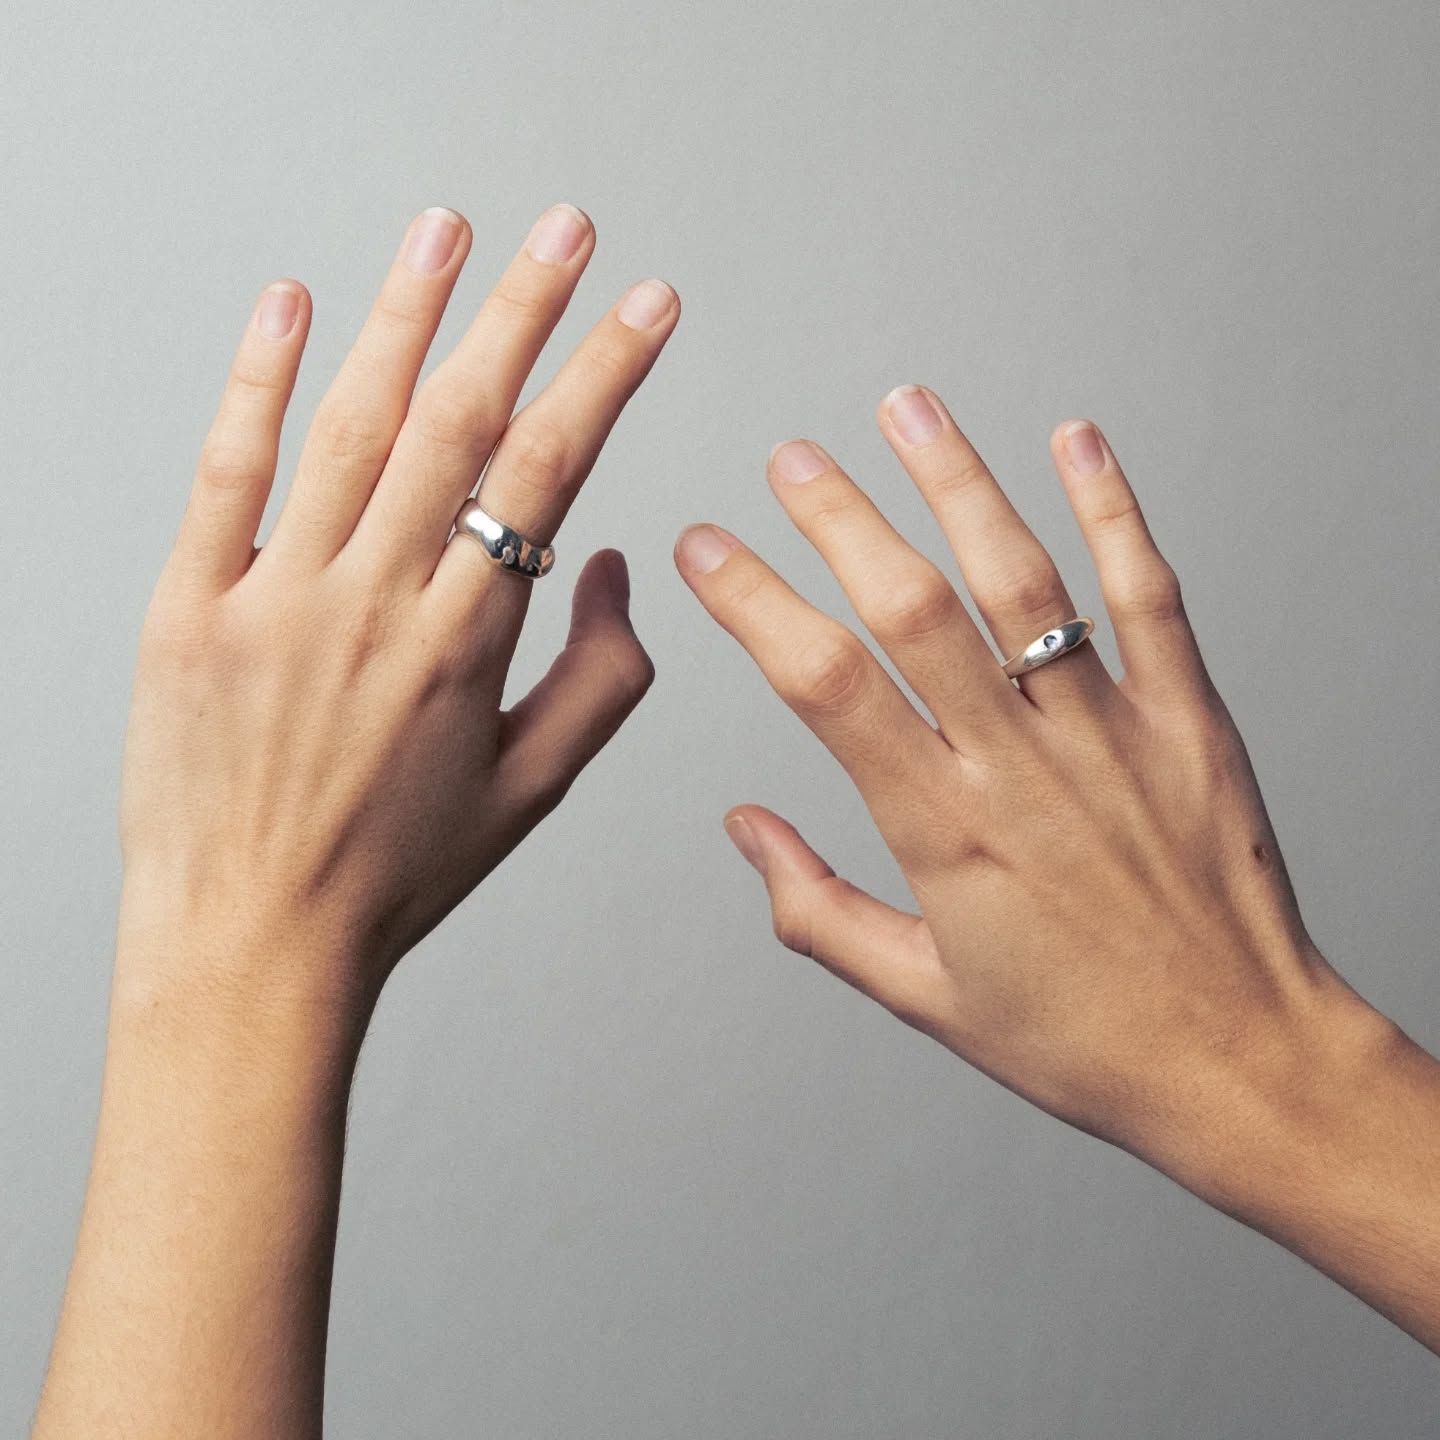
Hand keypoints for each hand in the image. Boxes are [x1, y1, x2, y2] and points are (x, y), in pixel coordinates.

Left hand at [120, 205, 677, 1017]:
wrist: (251, 943)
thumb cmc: (395, 871)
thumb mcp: (530, 790)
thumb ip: (598, 676)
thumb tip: (605, 565)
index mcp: (465, 642)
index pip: (548, 472)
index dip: (605, 375)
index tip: (646, 308)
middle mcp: (375, 602)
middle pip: (461, 422)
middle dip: (524, 310)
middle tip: (565, 230)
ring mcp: (276, 597)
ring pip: (352, 425)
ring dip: (406, 316)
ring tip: (446, 230)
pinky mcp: (192, 607)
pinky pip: (227, 474)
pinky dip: (257, 382)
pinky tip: (291, 305)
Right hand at [676, 388, 1387, 1174]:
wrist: (1243, 1064)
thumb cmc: (1082, 1040)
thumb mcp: (924, 996)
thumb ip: (819, 910)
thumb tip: (744, 828)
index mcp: (945, 835)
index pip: (827, 690)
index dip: (755, 607)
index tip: (708, 551)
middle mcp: (1021, 771)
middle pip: (914, 612)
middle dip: (842, 520)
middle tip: (791, 458)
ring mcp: (1111, 736)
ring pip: (1025, 584)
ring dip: (959, 486)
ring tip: (908, 408)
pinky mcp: (1190, 722)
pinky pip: (1148, 598)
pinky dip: (1113, 511)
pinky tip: (1077, 440)